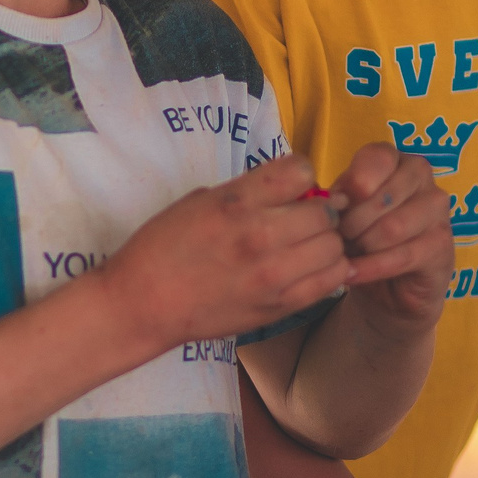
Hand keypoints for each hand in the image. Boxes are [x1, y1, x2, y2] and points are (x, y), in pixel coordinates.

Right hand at [102, 156, 349, 346]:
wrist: (144, 304)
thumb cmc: (163, 248)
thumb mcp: (197, 202)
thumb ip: (247, 193)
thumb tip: (291, 191)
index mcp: (234, 203)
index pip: (301, 171)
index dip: (300, 175)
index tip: (290, 187)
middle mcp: (258, 236)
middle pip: (324, 211)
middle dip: (318, 210)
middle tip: (302, 220)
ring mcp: (272, 274)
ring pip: (333, 246)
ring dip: (324, 241)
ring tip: (306, 246)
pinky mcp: (280, 305)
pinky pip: (331, 280)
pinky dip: (330, 270)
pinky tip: (313, 267)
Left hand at [327, 141, 453, 329]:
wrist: (388, 284)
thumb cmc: (360, 235)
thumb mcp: (341, 211)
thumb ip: (337, 199)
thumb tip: (331, 201)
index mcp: (395, 159)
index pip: (377, 157)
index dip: (351, 185)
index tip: (334, 207)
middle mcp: (421, 177)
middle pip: (381, 197)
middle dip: (350, 223)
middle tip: (337, 240)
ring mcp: (438, 210)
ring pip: (392, 227)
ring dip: (362, 246)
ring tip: (346, 255)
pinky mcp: (442, 245)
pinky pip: (402, 256)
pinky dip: (370, 268)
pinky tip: (351, 274)